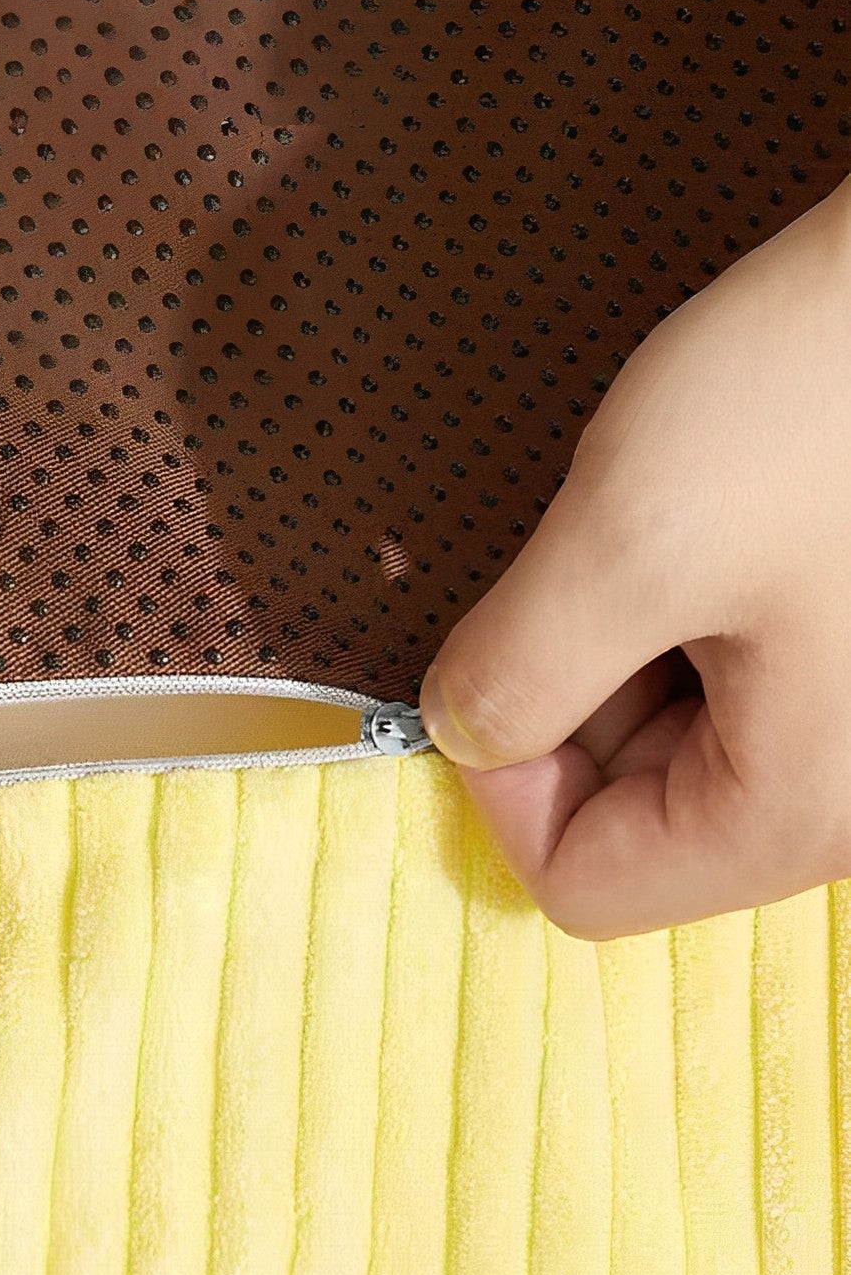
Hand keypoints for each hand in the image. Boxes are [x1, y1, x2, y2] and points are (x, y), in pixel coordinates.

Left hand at [419, 170, 850, 939]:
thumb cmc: (829, 391)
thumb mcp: (634, 539)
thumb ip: (518, 668)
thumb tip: (462, 731)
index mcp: (803, 811)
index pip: (585, 883)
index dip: (503, 781)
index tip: (501, 656)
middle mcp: (848, 794)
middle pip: (627, 811)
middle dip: (569, 693)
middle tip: (602, 562)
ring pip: (669, 738)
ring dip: (621, 639)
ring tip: (674, 522)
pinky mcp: (850, 647)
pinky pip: (729, 675)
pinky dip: (676, 606)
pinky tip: (711, 513)